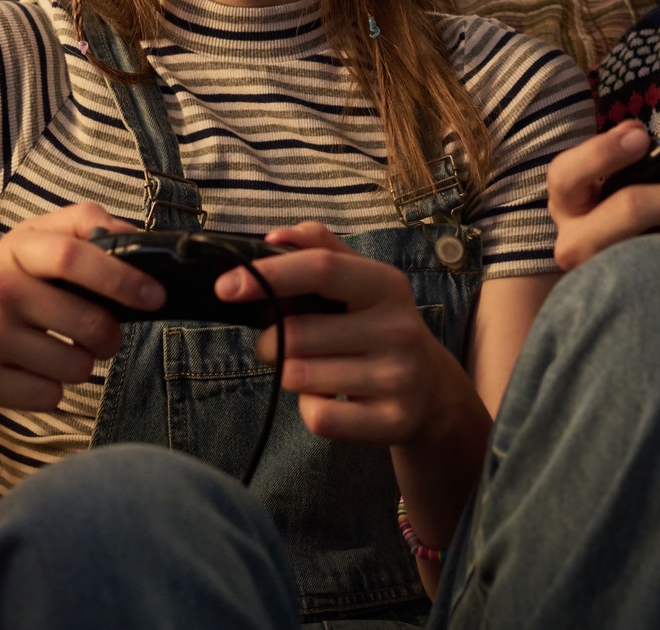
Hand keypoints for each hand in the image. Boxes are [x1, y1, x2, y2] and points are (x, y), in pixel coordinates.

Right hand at [0, 202, 160, 409]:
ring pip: (75, 366)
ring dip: (80, 366)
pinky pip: (48, 396)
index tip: (155, 297)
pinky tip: (29, 375)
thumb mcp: (22, 243)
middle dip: (110, 338)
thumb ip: (77, 227)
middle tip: (103, 338)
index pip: (78, 257)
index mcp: (16, 250)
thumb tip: (134, 236)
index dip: (124, 277)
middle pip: (89, 323)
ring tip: (56, 355)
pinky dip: (51, 391)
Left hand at [215, 223, 478, 448]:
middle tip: (293, 345)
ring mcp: (398, 377)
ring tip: (322, 370)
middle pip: (294, 334)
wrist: (434, 392)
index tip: (225, 287)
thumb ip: (319, 249)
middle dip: (273, 342)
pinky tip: (335, 399)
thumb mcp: (362, 282)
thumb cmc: (379, 328)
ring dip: (294, 375)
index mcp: (385, 285)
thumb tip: (274, 238)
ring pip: (298, 377)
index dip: (267, 275)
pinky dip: (313, 410)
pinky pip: (318, 417)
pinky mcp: (392, 421)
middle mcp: (397, 328)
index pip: (320, 269)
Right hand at [547, 121, 659, 270]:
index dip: (604, 153)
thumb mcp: (606, 182)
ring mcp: (605, 274)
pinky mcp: (638, 300)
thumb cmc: (615, 210)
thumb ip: (625, 157)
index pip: (568, 173)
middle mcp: (577, 240)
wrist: (614, 273)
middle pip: (631, 208)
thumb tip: (650, 137)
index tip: (642, 137)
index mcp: (567, 201)